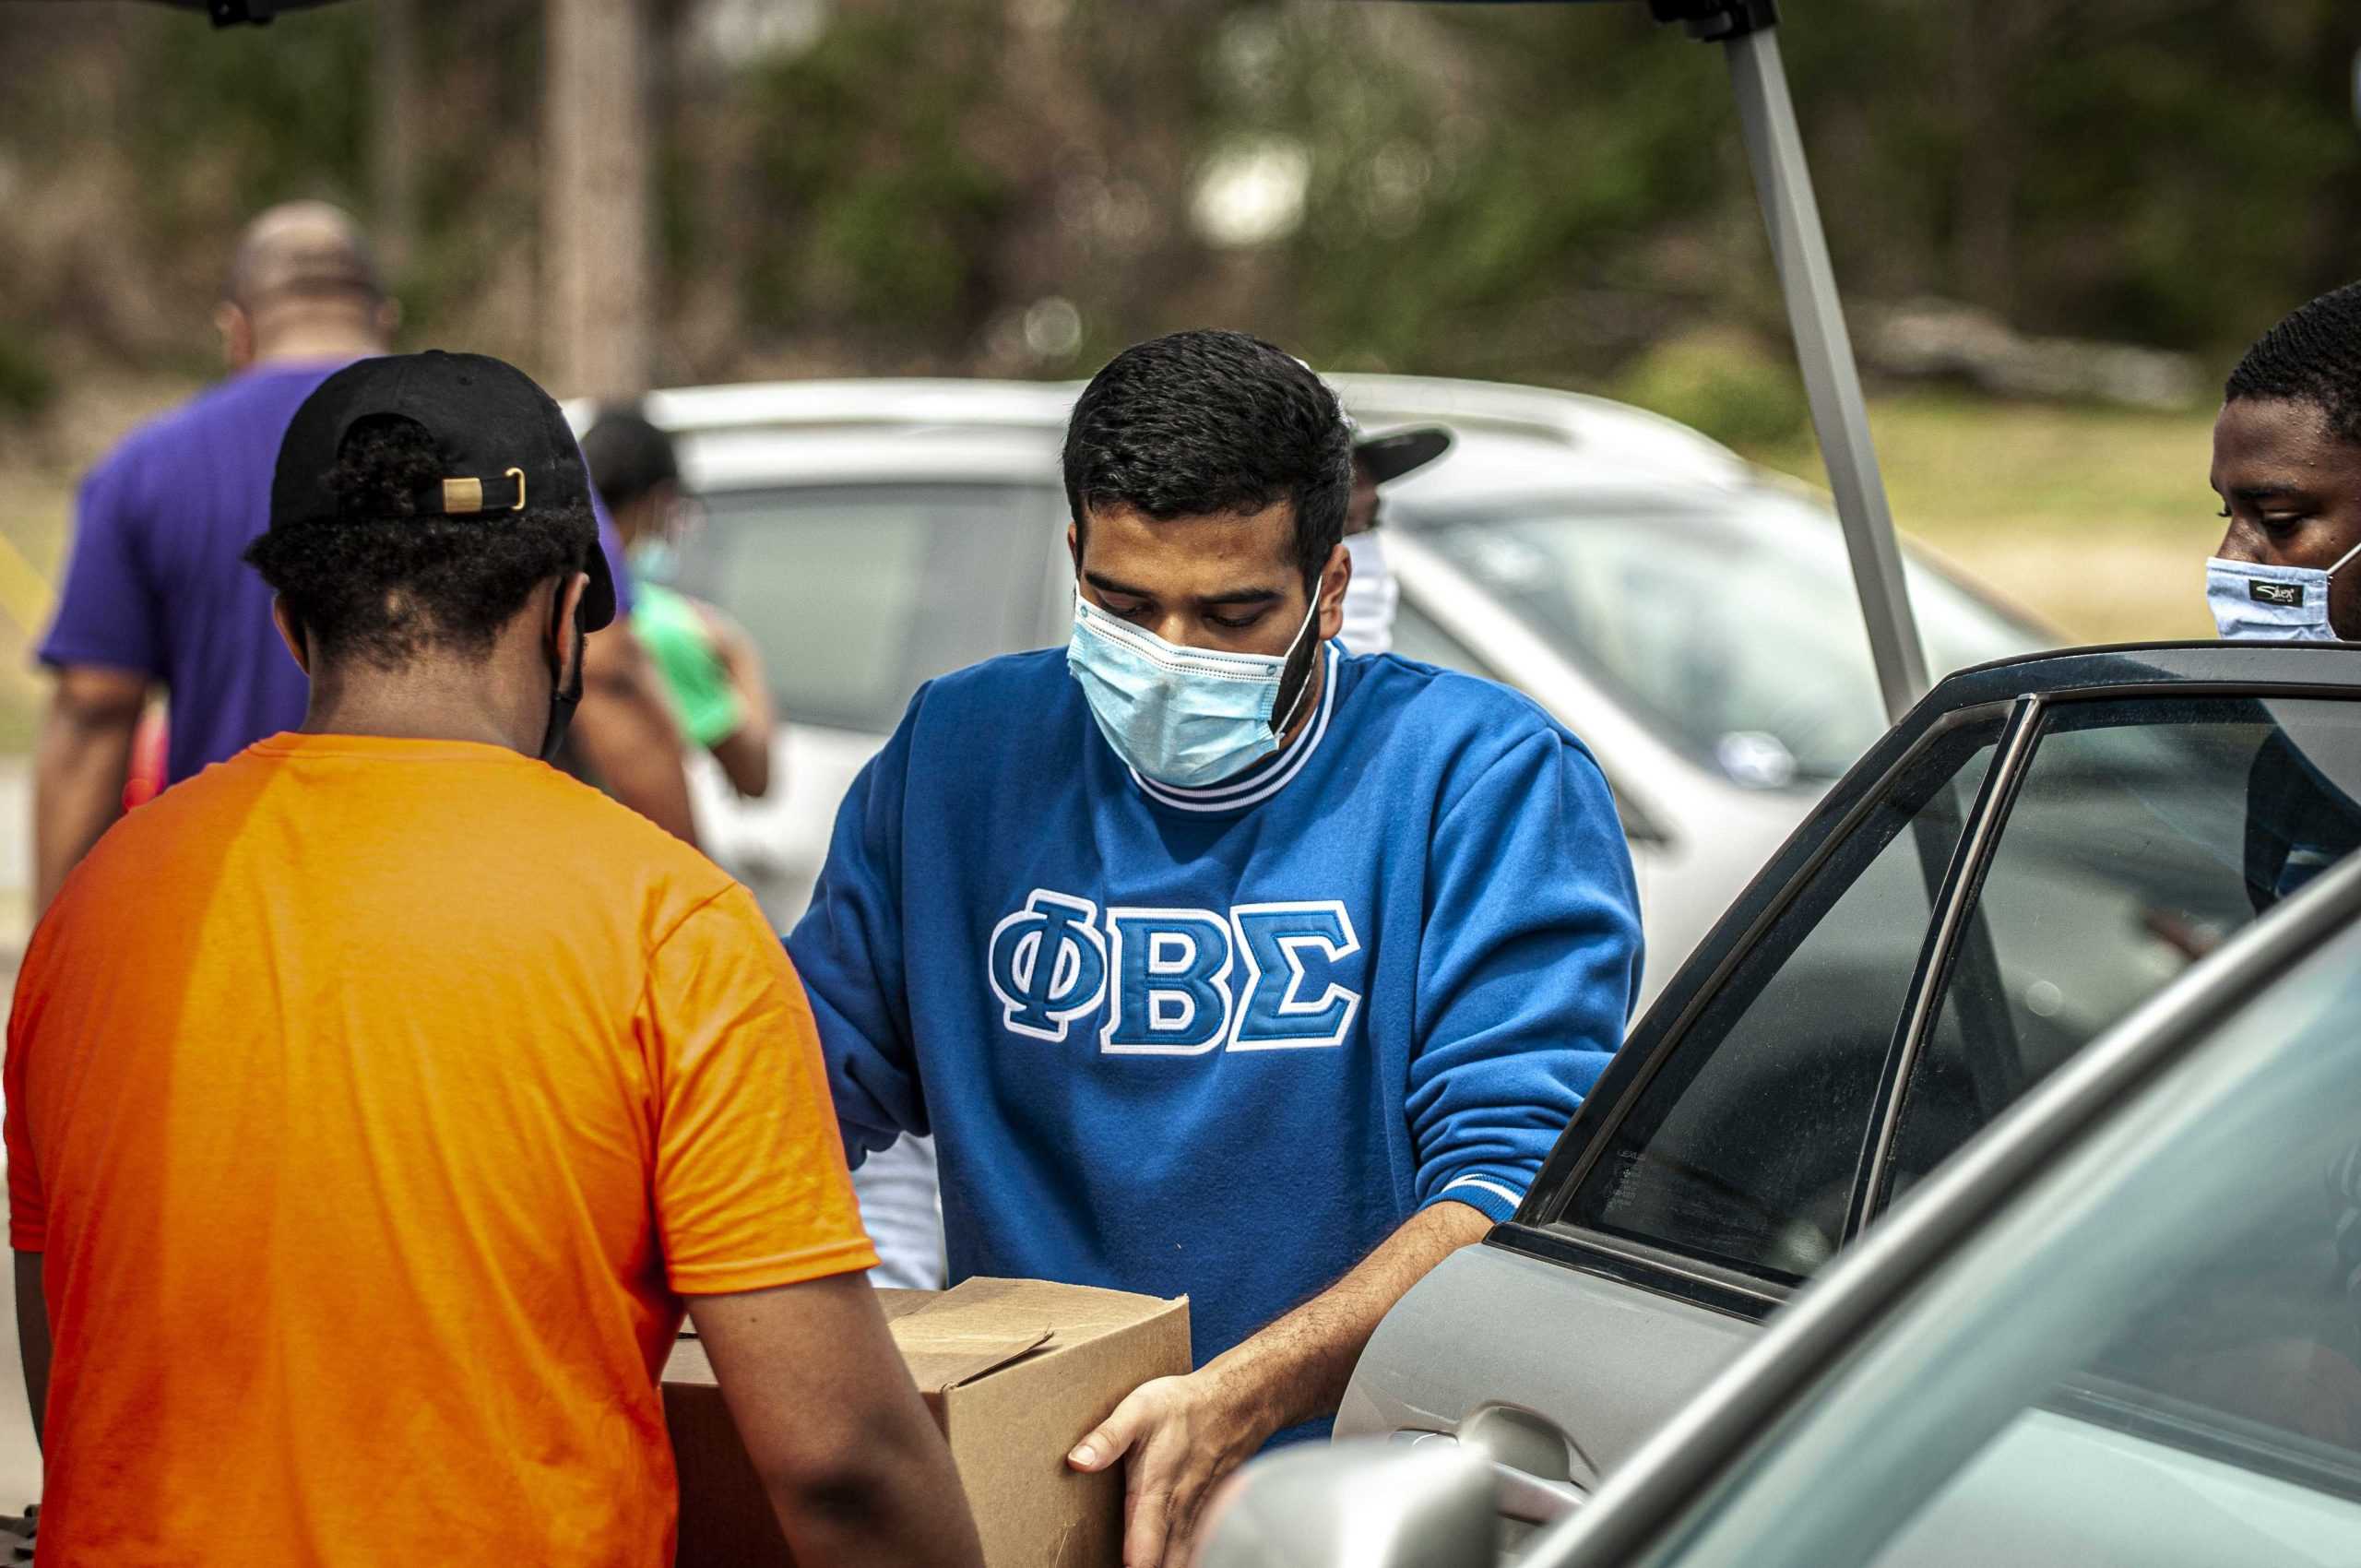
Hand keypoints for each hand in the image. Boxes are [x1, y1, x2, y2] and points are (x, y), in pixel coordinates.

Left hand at [1067, 1363, 1275, 1567]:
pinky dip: (1182, 1558)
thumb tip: (1077, 1462)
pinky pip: (1196, 1548)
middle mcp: (1179, 1514)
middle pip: (1166, 1567)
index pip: (1144, 1558)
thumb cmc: (1182, 1407)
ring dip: (1166, 1566)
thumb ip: (1107, 1439)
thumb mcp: (1137, 1411)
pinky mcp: (1210, 1513)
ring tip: (1145, 1564)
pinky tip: (1170, 1558)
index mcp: (1155, 1496)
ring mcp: (1198, 1517)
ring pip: (1183, 1560)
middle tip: (1123, 1566)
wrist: (1235, 1403)